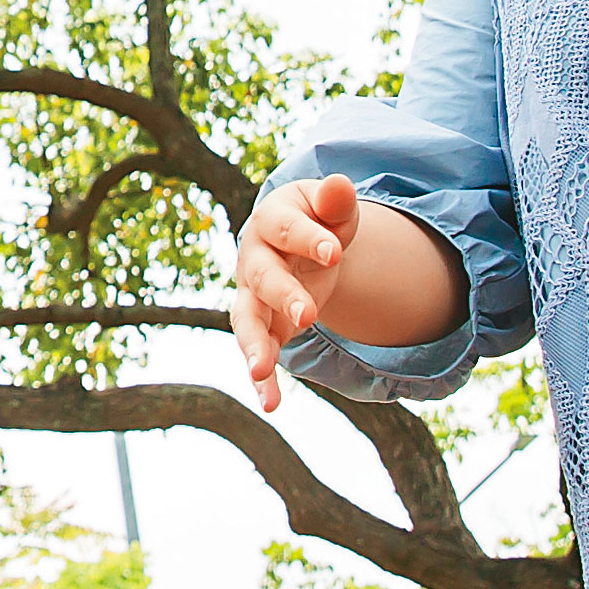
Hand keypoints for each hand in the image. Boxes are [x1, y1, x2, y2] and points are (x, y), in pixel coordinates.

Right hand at [228, 173, 364, 412]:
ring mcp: (253, 296)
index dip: (310, 240)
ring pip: (246, 320)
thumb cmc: (319, 219)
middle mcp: (253, 259)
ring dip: (253, 345)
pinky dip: (262, 380)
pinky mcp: (262, 327)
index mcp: (271, 220)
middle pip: (263, 278)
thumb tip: (342, 184)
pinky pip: (258, 352)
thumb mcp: (331, 207)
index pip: (288, 229)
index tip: (335, 253)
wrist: (299, 243)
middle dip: (284, 295)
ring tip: (261, 370)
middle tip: (310, 314)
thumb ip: (335, 201)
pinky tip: (271, 404)